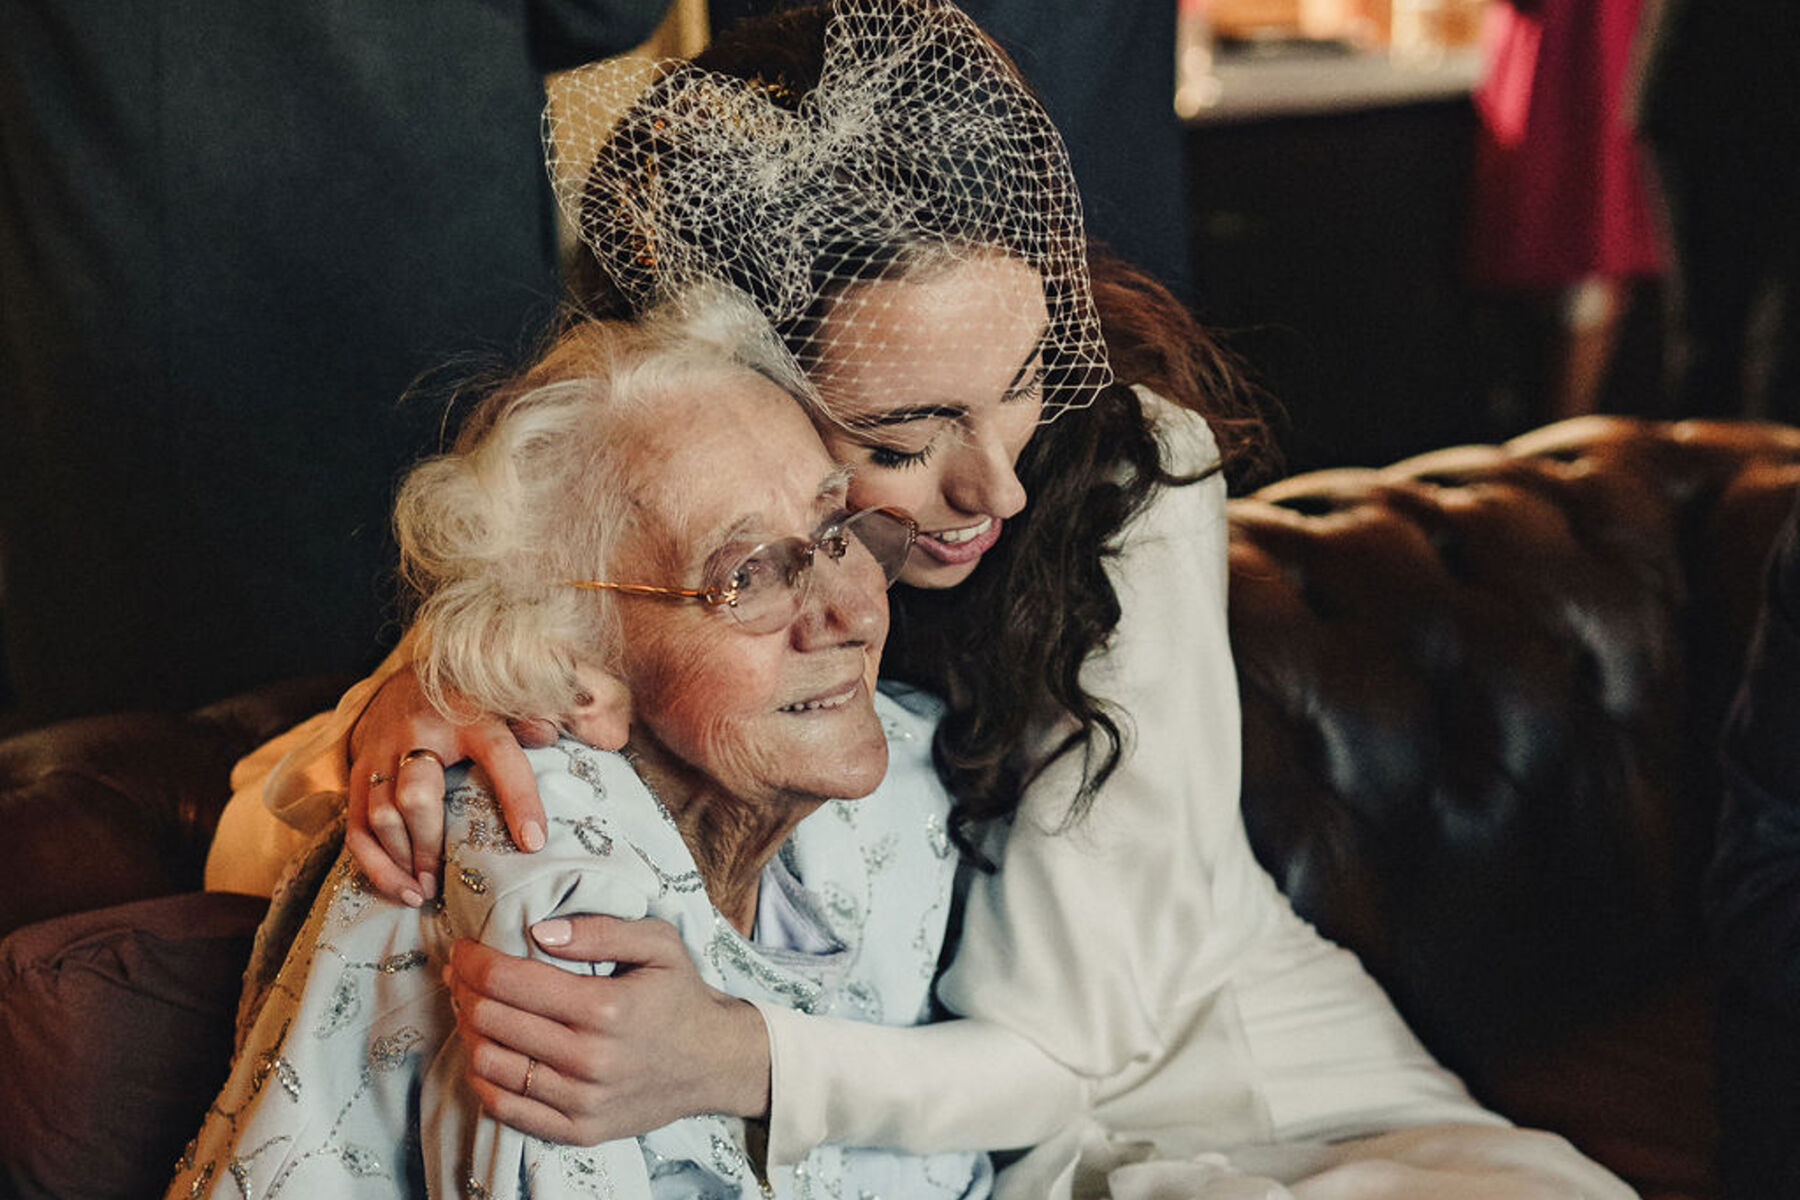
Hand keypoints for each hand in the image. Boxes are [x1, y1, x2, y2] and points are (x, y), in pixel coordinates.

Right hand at [346, 665, 628, 903]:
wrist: (410, 680)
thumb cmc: (475, 702)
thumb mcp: (513, 701)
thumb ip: (549, 720)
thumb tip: (603, 736)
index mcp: (472, 715)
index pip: (501, 755)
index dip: (518, 799)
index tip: (535, 843)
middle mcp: (422, 732)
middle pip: (418, 795)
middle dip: (431, 844)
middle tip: (446, 882)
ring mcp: (384, 752)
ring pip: (381, 813)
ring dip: (401, 860)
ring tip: (424, 894)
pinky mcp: (358, 771)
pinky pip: (356, 823)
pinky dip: (374, 862)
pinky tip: (400, 888)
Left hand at [445, 915, 771, 1144]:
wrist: (714, 1062)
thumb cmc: (681, 996)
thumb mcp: (659, 944)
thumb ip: (601, 930)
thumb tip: (540, 931)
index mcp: (605, 1008)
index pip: (508, 981)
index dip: (473, 961)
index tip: (462, 949)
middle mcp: (589, 1059)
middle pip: (491, 1020)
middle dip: (463, 990)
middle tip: (460, 975)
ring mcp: (582, 1101)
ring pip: (489, 1065)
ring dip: (470, 1032)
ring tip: (474, 1010)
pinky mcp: (578, 1131)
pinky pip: (506, 1108)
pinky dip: (484, 1079)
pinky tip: (489, 1052)